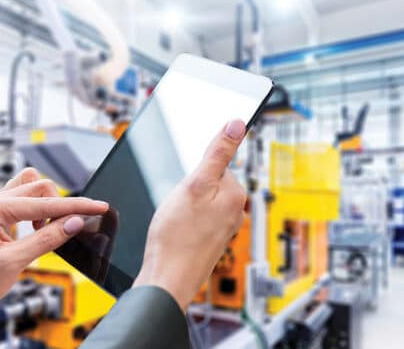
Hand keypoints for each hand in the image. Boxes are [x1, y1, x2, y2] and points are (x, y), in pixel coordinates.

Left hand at [0, 168, 108, 317]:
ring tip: (46, 229)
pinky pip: (22, 198)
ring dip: (46, 203)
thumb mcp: (14, 263)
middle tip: (68, 229)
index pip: (45, 203)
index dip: (76, 206)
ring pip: (30, 186)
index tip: (99, 207)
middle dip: (59, 206)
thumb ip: (47, 239)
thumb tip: (75, 222)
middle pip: (40, 187)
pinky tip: (37, 228)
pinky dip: (37, 208)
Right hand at [133, 120, 247, 310]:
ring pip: (200, 200)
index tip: (185, 187)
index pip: (216, 163)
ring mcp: (224, 227)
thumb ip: (217, 153)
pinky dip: (184, 220)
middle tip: (177, 205)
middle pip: (208, 181)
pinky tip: (175, 231)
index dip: (194, 170)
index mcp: (236, 193)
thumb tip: (237, 124)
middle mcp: (235, 211)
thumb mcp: (194, 184)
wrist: (166, 280)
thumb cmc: (176, 236)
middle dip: (189, 187)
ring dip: (184, 205)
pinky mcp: (211, 240)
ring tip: (175, 220)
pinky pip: (196, 218)